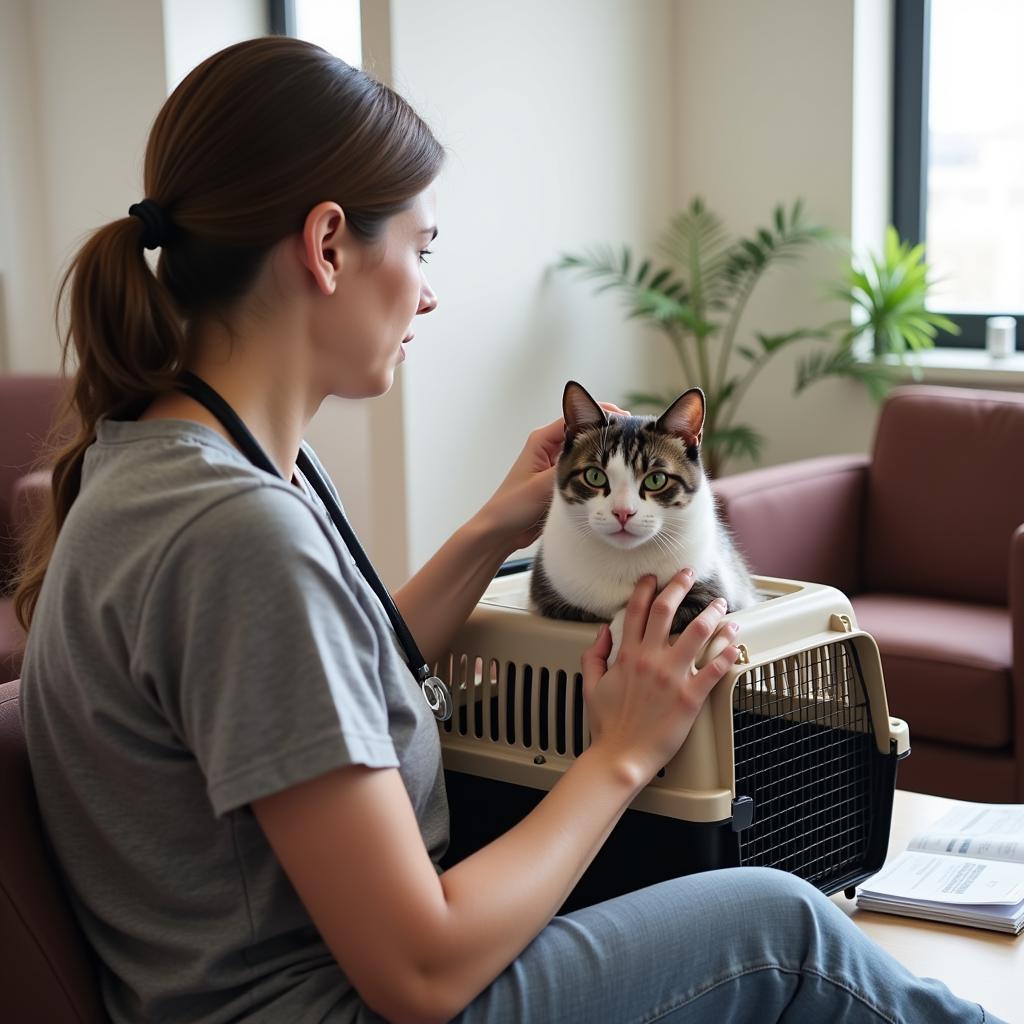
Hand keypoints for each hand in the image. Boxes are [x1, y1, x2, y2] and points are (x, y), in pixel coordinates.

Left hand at [480, 401, 628, 551]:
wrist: (501, 532)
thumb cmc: (513, 506)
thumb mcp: (542, 485)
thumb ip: (567, 467)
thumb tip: (594, 451)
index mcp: (542, 440)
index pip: (576, 417)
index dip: (602, 416)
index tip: (625, 421)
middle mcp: (550, 448)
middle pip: (585, 430)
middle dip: (609, 431)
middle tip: (637, 436)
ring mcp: (556, 464)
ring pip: (587, 450)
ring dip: (606, 450)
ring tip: (632, 452)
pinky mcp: (561, 481)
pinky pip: (586, 469)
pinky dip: (601, 468)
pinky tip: (617, 473)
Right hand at [580, 570, 739, 786]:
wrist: (620, 756)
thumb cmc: (607, 725)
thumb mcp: (590, 684)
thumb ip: (594, 655)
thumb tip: (602, 632)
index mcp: (627, 655)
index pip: (637, 611)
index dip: (646, 588)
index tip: (653, 577)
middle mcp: (650, 660)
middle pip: (666, 610)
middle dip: (679, 586)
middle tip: (689, 574)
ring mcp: (671, 677)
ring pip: (696, 633)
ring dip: (711, 615)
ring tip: (721, 606)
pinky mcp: (690, 698)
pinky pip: (714, 670)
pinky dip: (727, 654)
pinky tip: (736, 643)